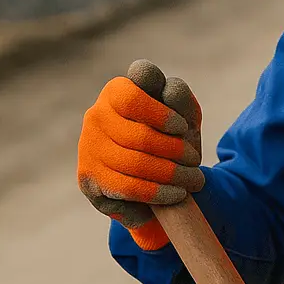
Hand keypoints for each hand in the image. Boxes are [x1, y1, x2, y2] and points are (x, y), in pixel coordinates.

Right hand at [78, 59, 203, 248]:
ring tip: (194, 179)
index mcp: (117, 90)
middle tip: (195, 160)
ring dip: (172, 174)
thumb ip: (178, 96)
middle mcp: (96, 114)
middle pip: (139, 136)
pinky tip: (178, 193)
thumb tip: (168, 90)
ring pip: (135, 163)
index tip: (182, 127)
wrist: (157, 172)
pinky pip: (127, 187)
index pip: (131, 98)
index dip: (160, 114)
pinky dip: (158, 192)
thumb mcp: (182, 112)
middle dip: (175, 151)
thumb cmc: (172, 133)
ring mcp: (88, 146)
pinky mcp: (88, 177)